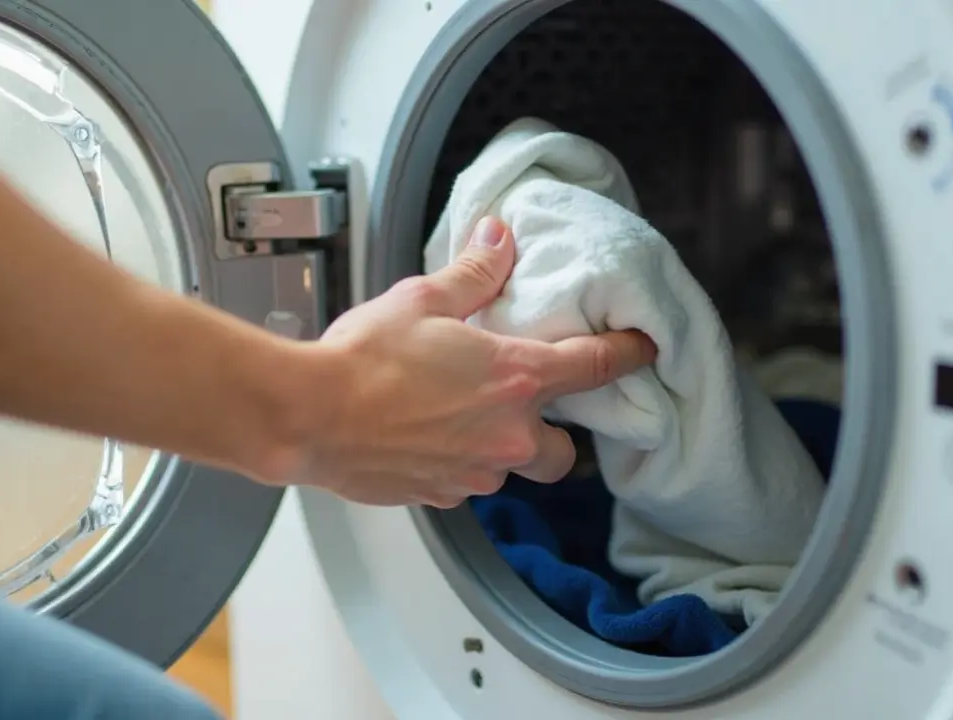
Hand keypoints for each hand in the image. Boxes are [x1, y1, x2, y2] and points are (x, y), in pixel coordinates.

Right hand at [291, 217, 656, 507]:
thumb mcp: (424, 299)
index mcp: (514, 378)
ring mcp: (474, 473)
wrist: (310, 417)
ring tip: (456, 418)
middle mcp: (505, 435)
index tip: (642, 349)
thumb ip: (474, 272)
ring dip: (497, 449)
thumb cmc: (363, 361)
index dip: (626, 355)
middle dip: (558, 438)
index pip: (594, 366)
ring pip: (509, 470)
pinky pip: (464, 484)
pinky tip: (422, 437)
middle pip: (565, 455)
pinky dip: (455, 464)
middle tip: (528, 411)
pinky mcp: (439, 496)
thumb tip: (499, 239)